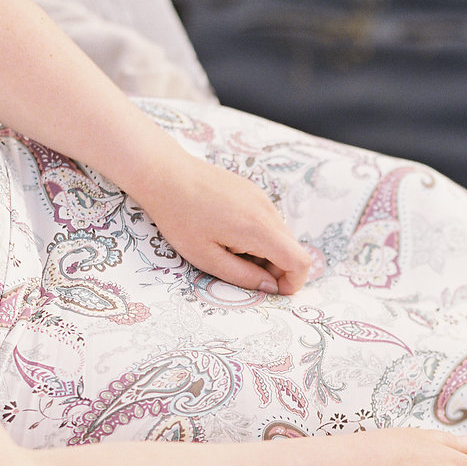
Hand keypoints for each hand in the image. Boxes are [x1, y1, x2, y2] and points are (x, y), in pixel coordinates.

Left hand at [139, 150, 312, 294]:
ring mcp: (262, 198)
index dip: (293, 283)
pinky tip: (228, 234)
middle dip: (277, 270)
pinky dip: (259, 237)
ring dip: (266, 253)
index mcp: (259, 230)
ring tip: (230, 251)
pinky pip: (269, 222)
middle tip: (243, 273)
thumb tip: (270, 288)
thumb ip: (243, 277)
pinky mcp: (253, 192)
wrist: (166, 175)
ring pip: (281, 237)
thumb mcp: (207, 258)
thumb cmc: (180, 218)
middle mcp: (267, 211)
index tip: (271, 291)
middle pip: (293, 250)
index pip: (300, 262)